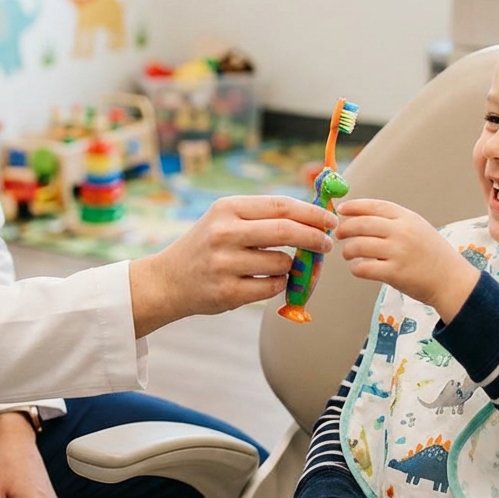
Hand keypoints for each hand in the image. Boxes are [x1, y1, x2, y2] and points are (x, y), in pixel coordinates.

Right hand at [129, 195, 336, 337]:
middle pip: (286, 231)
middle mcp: (224, 233)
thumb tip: (315, 215)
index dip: (312, 213)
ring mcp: (225, 264)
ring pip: (282, 263)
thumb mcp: (226, 219)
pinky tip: (264, 281)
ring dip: (290, 266)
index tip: (330, 220)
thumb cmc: (207, 245)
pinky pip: (273, 287)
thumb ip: (264, 216)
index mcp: (227, 208)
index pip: (281, 205)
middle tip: (327, 244)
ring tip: (275, 265)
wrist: (168, 281)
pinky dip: (278, 284)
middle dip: (314, 237)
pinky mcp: (227, 292)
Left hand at [335, 199, 478, 322]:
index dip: (355, 206)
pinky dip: (356, 268)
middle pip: (362, 224)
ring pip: (359, 246)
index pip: (375, 206)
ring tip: (348, 253)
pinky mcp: (395, 273)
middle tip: (338, 233)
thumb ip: (394, 221)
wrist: (452, 281)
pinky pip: (364, 268)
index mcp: (408, 218)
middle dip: (345, 228)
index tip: (341, 209)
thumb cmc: (433, 255)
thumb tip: (361, 216)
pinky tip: (358, 268)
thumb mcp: (418, 228)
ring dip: (348, 250)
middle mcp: (402, 232)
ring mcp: (398, 252)